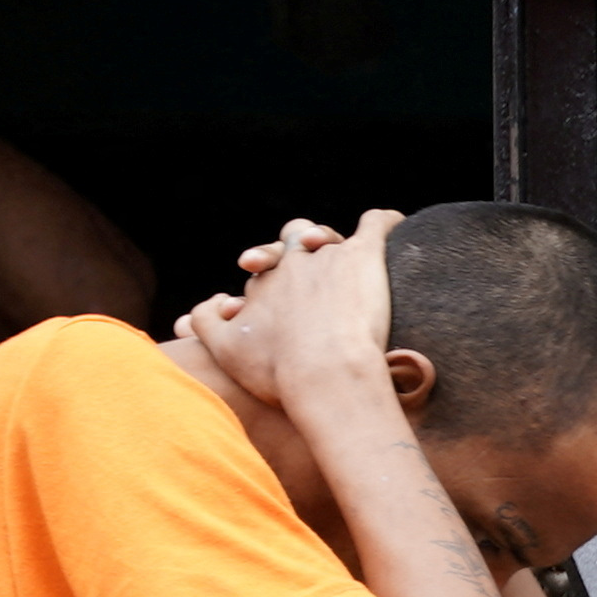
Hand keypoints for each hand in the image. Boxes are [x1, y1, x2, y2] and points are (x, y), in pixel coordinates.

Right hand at [183, 211, 397, 415]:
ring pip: (328, 236)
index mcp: (265, 281)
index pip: (264, 270)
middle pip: (290, 243)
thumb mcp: (226, 350)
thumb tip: (202, 306)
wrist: (325, 373)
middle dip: (290, 247)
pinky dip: (386, 222)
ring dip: (329, 240)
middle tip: (299, 263)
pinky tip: (394, 222)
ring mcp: (329, 256)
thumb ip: (205, 323)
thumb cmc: (278, 371)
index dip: (268, 281)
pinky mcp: (365, 255)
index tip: (275, 302)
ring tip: (336, 252)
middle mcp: (293, 262)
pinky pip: (377, 225)